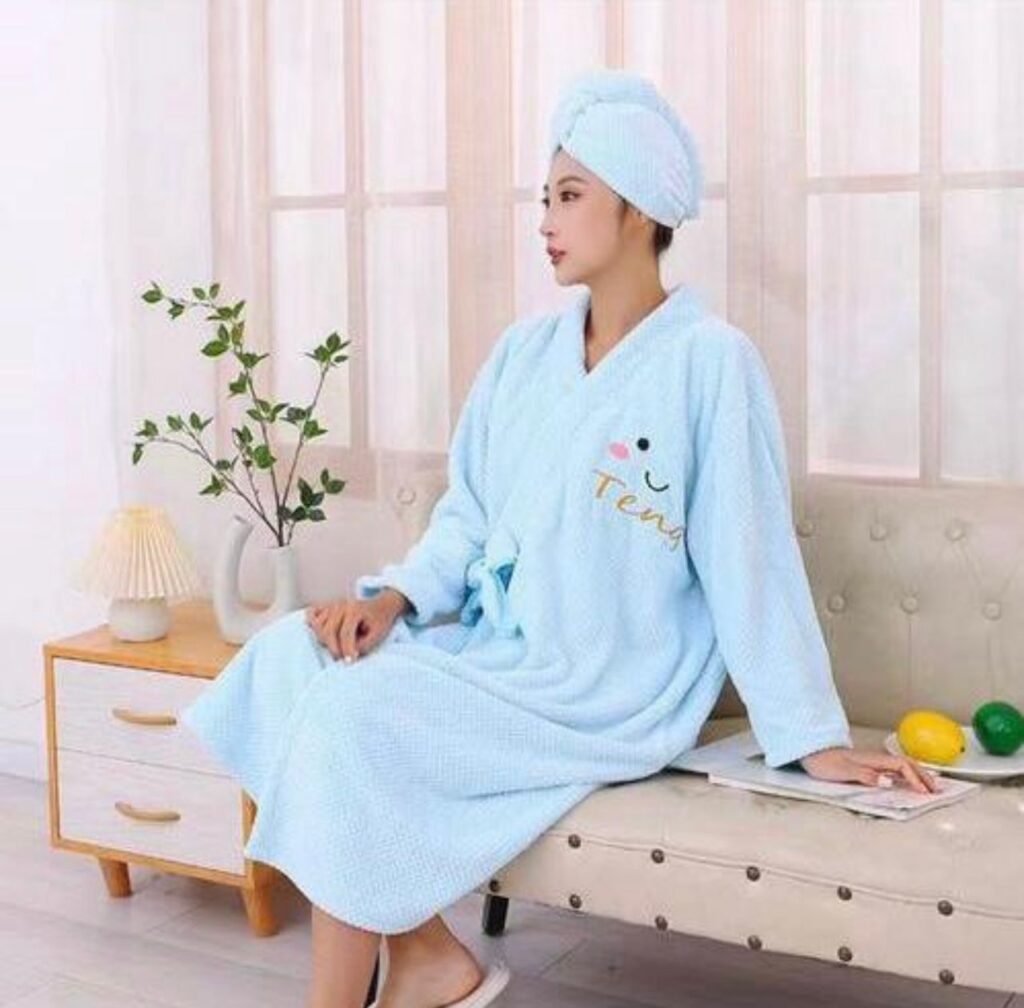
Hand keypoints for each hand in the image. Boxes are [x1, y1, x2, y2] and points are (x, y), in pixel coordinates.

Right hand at [305, 589, 410, 661]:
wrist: (380, 607)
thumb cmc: (379, 621)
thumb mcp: (377, 635)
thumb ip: (362, 646)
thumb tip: (345, 655)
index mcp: (355, 609)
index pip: (345, 633)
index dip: (347, 650)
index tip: (350, 661)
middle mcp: (341, 605)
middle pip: (328, 631)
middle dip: (335, 649)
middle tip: (343, 657)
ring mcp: (331, 605)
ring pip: (318, 627)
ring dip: (325, 640)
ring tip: (338, 644)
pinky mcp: (325, 607)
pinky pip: (311, 615)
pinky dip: (314, 625)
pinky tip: (323, 632)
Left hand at [798, 746, 940, 793]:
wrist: (810, 753)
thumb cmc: (824, 761)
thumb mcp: (844, 771)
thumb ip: (865, 775)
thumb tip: (887, 781)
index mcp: (873, 759)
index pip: (902, 767)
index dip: (915, 779)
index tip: (923, 793)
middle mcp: (875, 759)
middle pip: (907, 765)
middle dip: (924, 776)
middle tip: (937, 791)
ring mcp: (872, 762)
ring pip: (901, 767)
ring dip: (917, 776)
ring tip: (929, 787)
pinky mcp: (866, 766)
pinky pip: (892, 770)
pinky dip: (905, 776)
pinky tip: (906, 783)